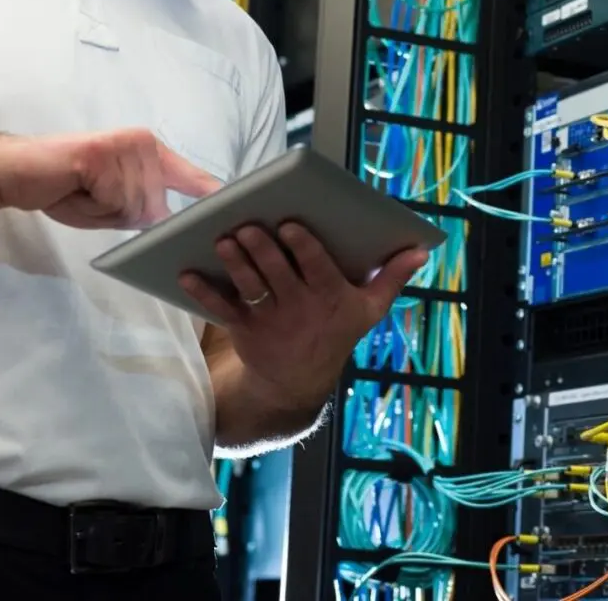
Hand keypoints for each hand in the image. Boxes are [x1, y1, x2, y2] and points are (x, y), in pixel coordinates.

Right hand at [0, 128, 220, 228]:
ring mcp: (125, 146)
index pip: (189, 175)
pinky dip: (93, 203)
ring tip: (82, 191)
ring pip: (134, 205)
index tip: (237, 203)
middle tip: (90, 196)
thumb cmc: (66, 188)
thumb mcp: (115, 204)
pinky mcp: (104, 153)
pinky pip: (112, 198)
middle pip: (155, 205)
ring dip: (105, 209)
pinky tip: (75, 187)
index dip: (210, 191)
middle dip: (121, 214)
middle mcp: (144, 143)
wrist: (19, 170)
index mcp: (150, 152)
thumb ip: (144, 209)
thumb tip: (170, 221)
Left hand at [179, 224, 428, 410]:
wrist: (297, 383)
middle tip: (248, 226)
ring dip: (234, 264)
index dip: (303, 247)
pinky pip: (221, 309)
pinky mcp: (244, 328)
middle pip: (278, 274)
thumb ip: (392, 277)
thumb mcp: (370, 309)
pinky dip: (203, 292)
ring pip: (249, 287)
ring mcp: (269, 319)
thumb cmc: (336, 333)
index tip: (292, 225)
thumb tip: (422, 250)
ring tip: (223, 240)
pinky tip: (186, 273)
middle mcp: (299, 307)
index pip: (316, 268)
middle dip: (262, 249)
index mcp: (330, 296)